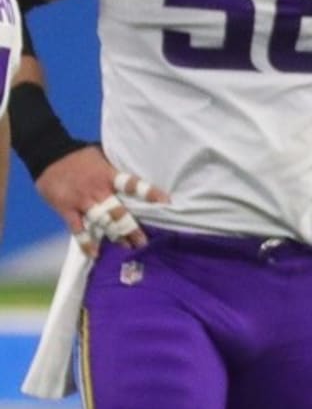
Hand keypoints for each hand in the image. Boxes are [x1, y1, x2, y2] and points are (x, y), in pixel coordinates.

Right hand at [36, 145, 168, 256]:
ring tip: (128, 248)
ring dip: (115, 236)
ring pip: (102, 222)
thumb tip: (139, 167)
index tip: (166, 202)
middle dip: (132, 228)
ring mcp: (82, 201)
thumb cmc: (80, 156)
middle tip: (144, 242)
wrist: (49, 155)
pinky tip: (95, 253)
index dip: (149, 193)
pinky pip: (78, 229)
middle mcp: (98, 190)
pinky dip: (86, 242)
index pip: (133, 184)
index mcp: (109, 175)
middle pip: (119, 212)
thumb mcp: (102, 157)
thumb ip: (116, 168)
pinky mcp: (67, 209)